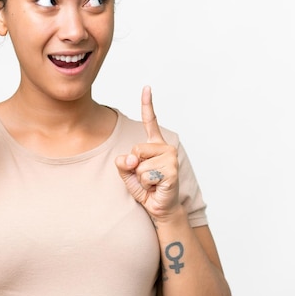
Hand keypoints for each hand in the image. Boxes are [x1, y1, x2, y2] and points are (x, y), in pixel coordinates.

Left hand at [115, 86, 180, 222]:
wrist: (159, 207)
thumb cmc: (145, 188)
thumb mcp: (126, 172)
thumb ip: (123, 162)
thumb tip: (131, 158)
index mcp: (154, 144)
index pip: (149, 121)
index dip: (147, 104)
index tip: (147, 87)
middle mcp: (164, 147)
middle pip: (135, 149)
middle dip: (133, 166)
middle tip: (145, 176)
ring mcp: (170, 158)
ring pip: (139, 164)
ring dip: (140, 178)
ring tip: (151, 183)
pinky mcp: (171, 170)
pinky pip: (145, 174)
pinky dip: (145, 184)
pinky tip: (156, 187)